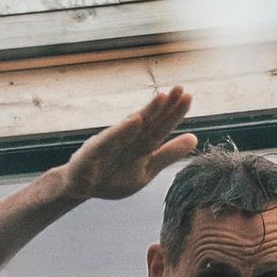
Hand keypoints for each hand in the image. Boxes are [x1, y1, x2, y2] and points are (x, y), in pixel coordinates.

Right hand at [61, 78, 197, 210]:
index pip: (162, 126)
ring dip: (147, 111)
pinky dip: (123, 130)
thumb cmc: (114, 177)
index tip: (188, 97)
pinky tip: (135, 120)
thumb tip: (194, 139)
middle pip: (150, 121)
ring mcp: (112, 142)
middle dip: (165, 106)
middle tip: (180, 88)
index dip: (175, 113)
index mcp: (143, 144)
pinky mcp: (96, 150)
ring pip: (133, 126)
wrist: (81, 188)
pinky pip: (111, 139)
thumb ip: (168, 154)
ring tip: (161, 97)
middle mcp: (129, 138)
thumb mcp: (147, 169)